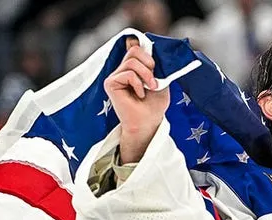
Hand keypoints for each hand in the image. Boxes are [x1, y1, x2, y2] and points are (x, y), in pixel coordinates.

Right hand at [105, 37, 169, 163]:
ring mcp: (115, 76)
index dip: (142, 45)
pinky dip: (138, 84)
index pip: (133, 45)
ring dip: (146, 75)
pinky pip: (128, 74)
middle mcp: (122, 69)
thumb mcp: (160, 79)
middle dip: (149, 63)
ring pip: (132, 61)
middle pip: (135, 50)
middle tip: (154, 80)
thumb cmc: (155, 104)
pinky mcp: (110, 83)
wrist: (149, 122)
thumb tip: (143, 44)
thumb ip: (154, 64)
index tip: (152, 59)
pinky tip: (139, 95)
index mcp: (133, 67)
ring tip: (149, 88)